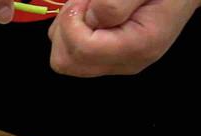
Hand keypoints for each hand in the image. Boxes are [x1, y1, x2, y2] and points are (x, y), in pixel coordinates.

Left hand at [48, 0, 200, 76]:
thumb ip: (115, 3)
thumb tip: (89, 19)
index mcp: (137, 47)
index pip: (82, 49)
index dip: (73, 21)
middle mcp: (123, 63)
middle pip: (66, 61)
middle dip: (66, 27)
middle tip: (85, 3)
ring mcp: (112, 64)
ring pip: (63, 58)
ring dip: (66, 28)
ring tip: (89, 6)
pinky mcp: (102, 59)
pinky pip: (68, 52)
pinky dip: (69, 30)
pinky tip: (87, 13)